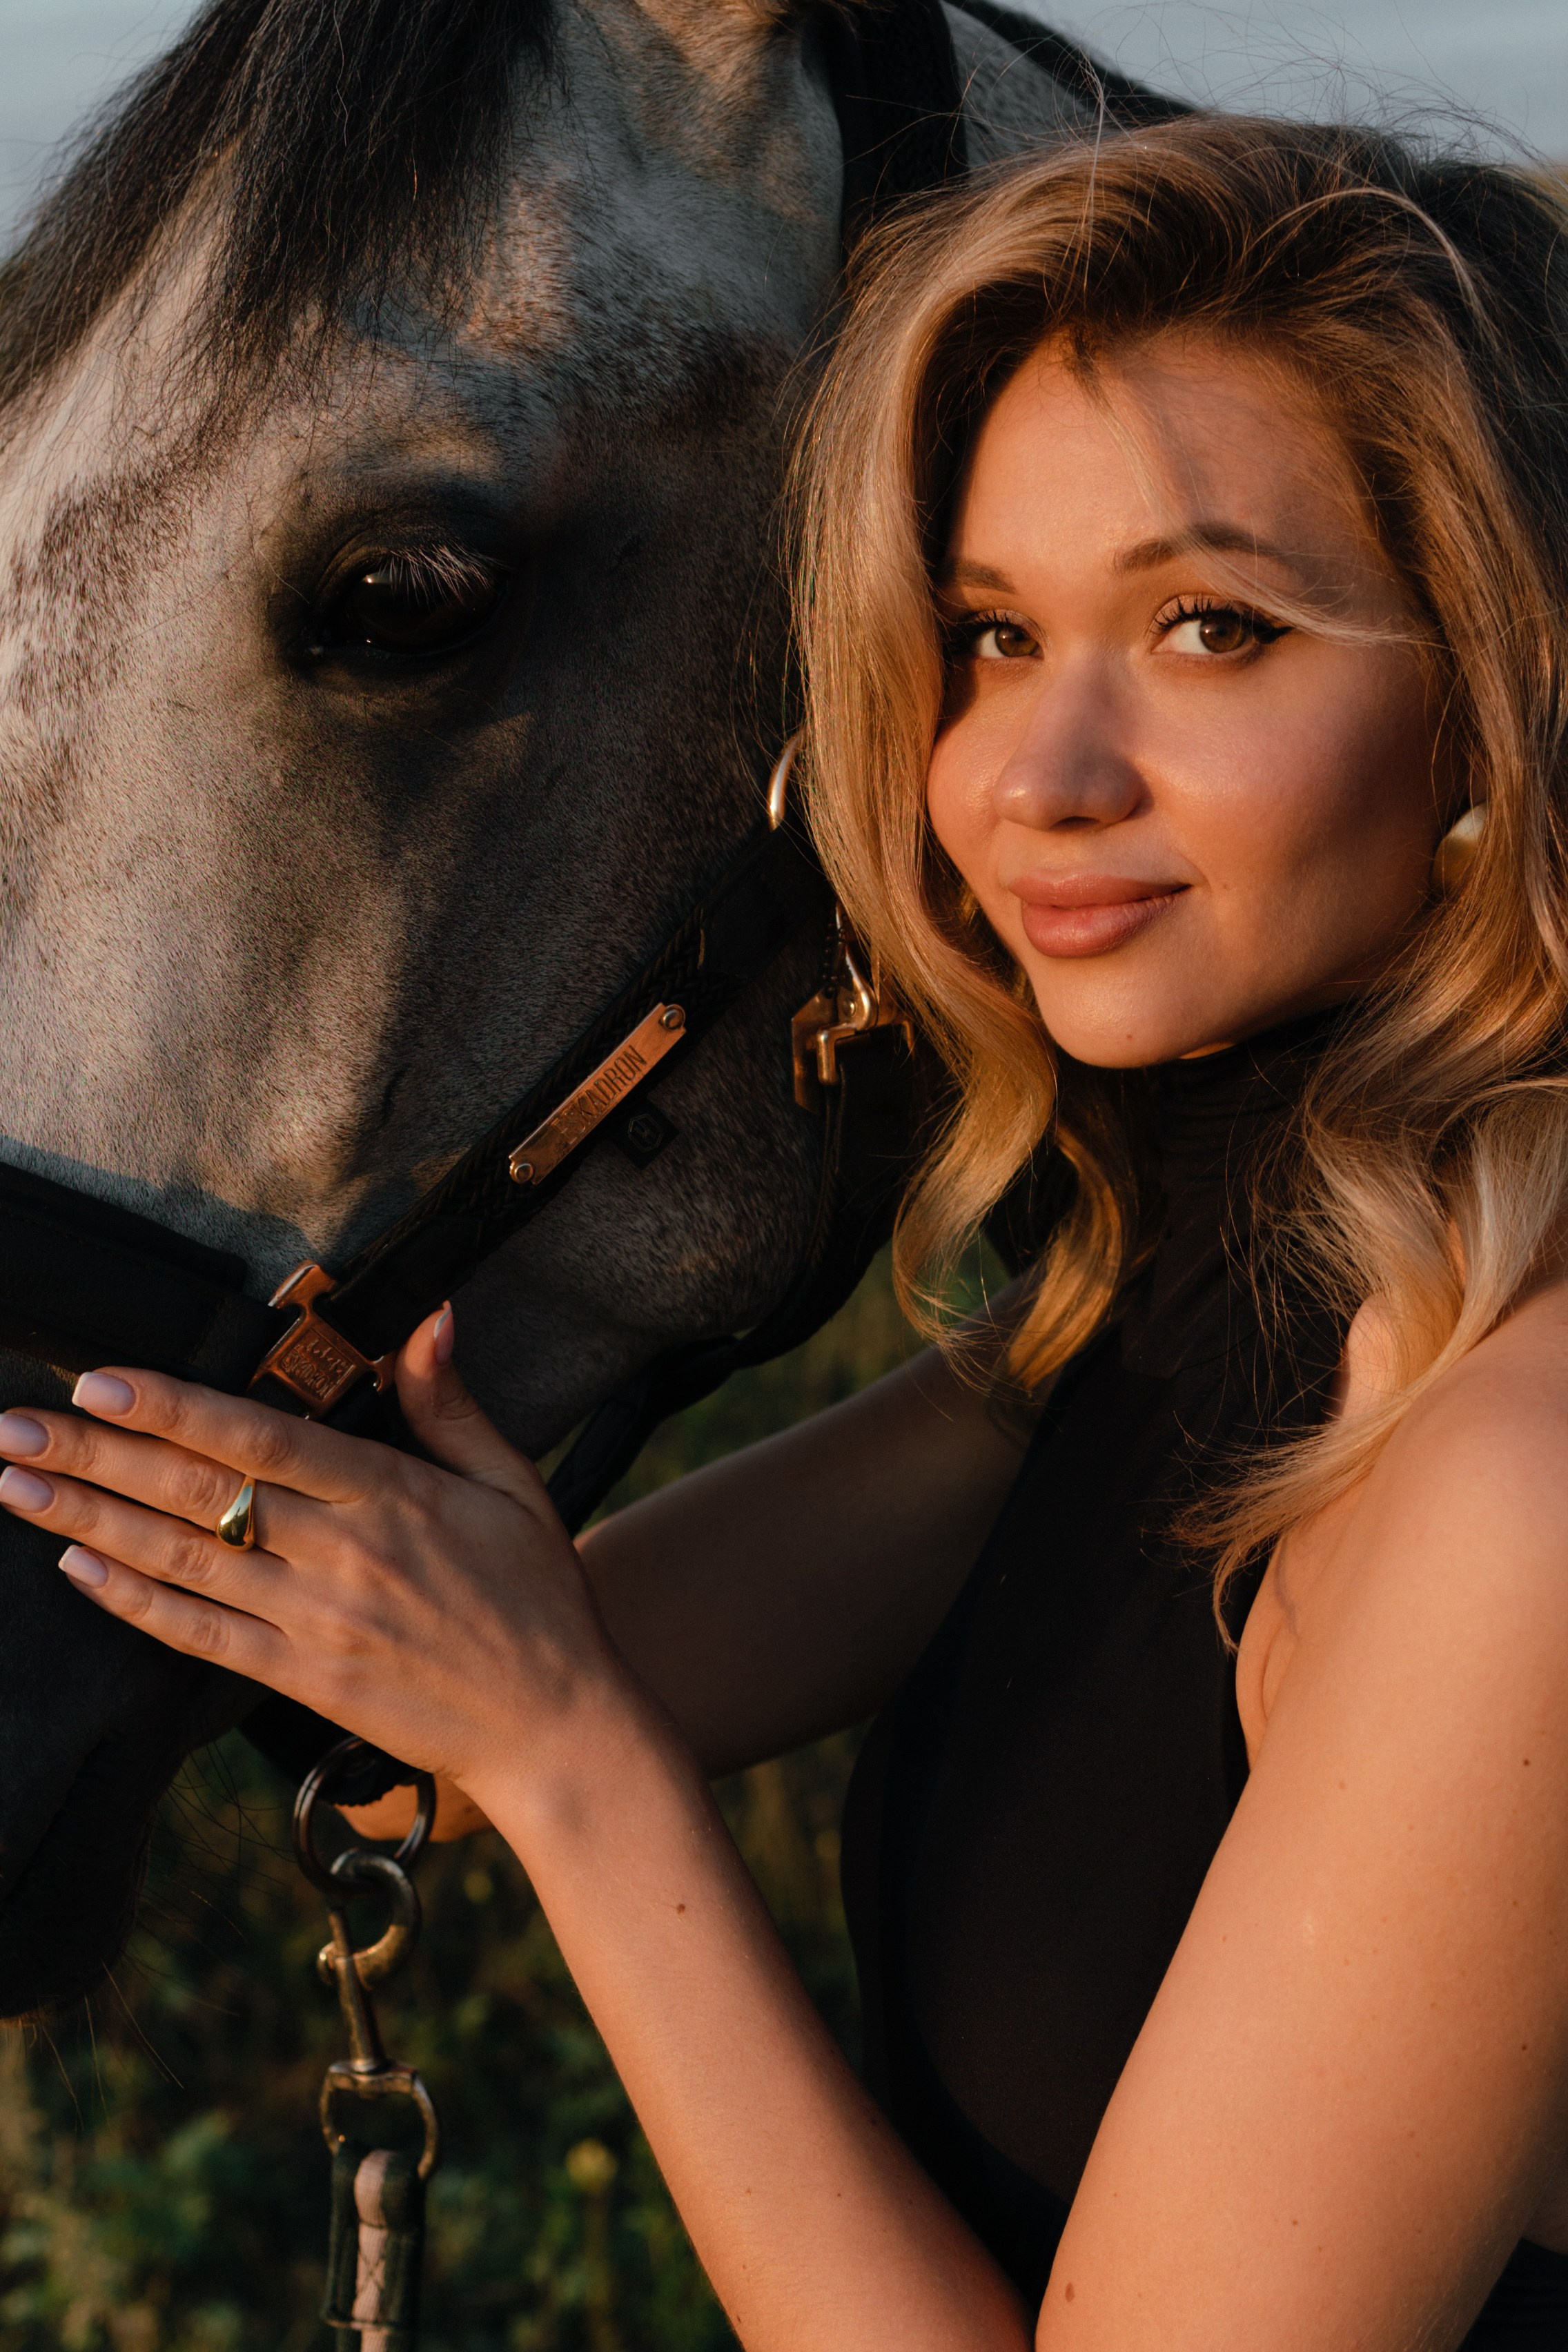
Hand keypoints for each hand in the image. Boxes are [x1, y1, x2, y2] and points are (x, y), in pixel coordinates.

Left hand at [0, 1307, 625, 1807]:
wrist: (557, 1726)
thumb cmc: (538, 1598)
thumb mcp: (511, 1485)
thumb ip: (450, 1404)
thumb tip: (427, 1319)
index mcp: (391, 1493)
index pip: (261, 1438)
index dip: (174, 1409)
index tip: (99, 1381)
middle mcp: (342, 1555)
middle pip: (199, 1493)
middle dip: (97, 1454)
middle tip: (16, 1424)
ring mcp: (316, 1622)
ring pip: (183, 1558)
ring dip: (91, 1517)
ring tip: (19, 1482)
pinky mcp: (302, 1680)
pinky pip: (200, 1635)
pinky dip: (132, 1600)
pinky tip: (77, 1564)